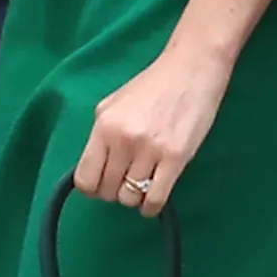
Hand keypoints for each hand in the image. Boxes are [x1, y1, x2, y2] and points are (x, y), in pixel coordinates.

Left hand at [73, 0, 276, 215]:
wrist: (191, 69)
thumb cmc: (152, 85)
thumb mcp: (114, 104)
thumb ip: (101, 136)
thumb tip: (94, 168)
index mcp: (104, 127)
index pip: (85, 178)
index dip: (92, 188)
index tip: (102, 184)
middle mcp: (122, 141)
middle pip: (107, 191)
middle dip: (114, 191)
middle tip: (126, 181)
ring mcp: (149, 151)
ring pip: (130, 198)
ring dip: (134, 198)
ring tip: (142, 186)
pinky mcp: (175, 159)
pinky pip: (156, 199)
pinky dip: (151, 206)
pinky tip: (153, 200)